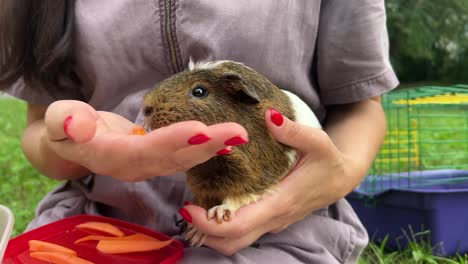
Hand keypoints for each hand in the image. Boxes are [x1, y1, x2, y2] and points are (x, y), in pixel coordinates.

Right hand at [44, 100, 247, 180]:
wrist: (74, 143)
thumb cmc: (66, 126)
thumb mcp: (58, 120)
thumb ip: (65, 123)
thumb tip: (76, 125)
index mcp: (111, 156)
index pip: (145, 151)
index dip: (172, 141)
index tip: (200, 128)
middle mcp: (134, 167)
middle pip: (173, 158)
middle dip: (207, 145)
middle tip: (237, 133)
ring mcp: (147, 166)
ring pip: (184, 159)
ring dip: (213, 148)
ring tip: (239, 136)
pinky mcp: (156, 160)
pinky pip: (184, 157)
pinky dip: (206, 150)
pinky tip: (228, 143)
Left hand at [181, 108, 360, 254]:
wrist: (342, 178)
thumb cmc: (328, 160)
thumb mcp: (317, 141)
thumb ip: (293, 130)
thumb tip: (268, 115)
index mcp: (280, 202)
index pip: (238, 226)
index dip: (209, 223)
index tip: (188, 206)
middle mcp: (273, 219)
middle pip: (232, 242)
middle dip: (204, 233)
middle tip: (185, 207)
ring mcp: (271, 223)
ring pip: (236, 241)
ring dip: (211, 231)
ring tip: (194, 205)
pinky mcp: (270, 219)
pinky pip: (242, 231)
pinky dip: (223, 226)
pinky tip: (212, 204)